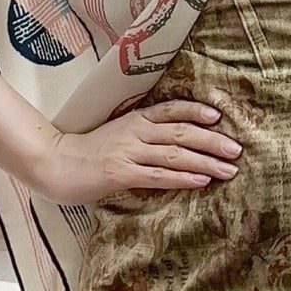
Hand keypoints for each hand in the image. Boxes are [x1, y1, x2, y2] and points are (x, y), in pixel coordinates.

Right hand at [22, 98, 243, 206]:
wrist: (54, 164)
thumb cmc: (88, 152)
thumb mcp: (118, 135)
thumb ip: (143, 135)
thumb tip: (175, 141)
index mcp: (134, 120)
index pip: (171, 110)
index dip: (195, 111)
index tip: (218, 117)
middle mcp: (135, 132)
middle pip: (181, 132)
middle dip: (212, 140)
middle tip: (237, 149)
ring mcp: (128, 152)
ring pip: (175, 154)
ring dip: (205, 161)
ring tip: (229, 169)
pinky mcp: (121, 173)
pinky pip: (158, 175)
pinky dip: (183, 177)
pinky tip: (201, 180)